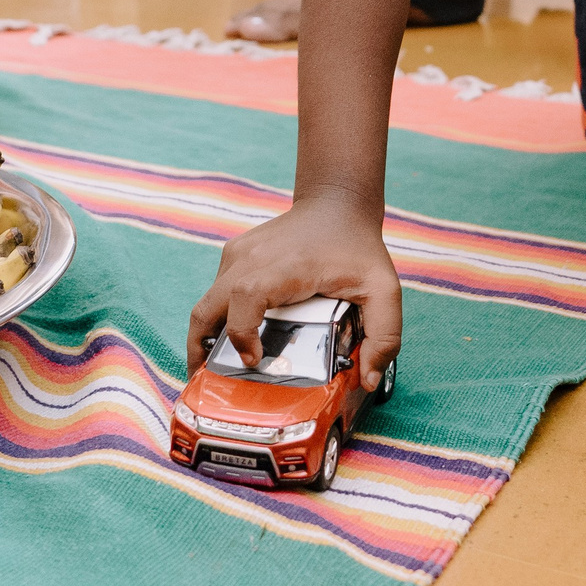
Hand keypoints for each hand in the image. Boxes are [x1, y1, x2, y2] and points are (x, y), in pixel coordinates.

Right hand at [189, 194, 400, 387]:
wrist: (336, 203)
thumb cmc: (356, 246)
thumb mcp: (383, 289)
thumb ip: (385, 335)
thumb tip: (366, 378)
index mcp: (283, 266)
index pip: (244, 297)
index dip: (241, 333)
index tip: (252, 360)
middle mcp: (251, 258)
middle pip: (207, 307)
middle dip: (200, 349)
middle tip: (209, 382)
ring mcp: (238, 254)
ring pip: (206, 302)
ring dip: (206, 336)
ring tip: (213, 368)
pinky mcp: (235, 254)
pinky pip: (216, 292)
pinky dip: (217, 318)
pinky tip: (231, 339)